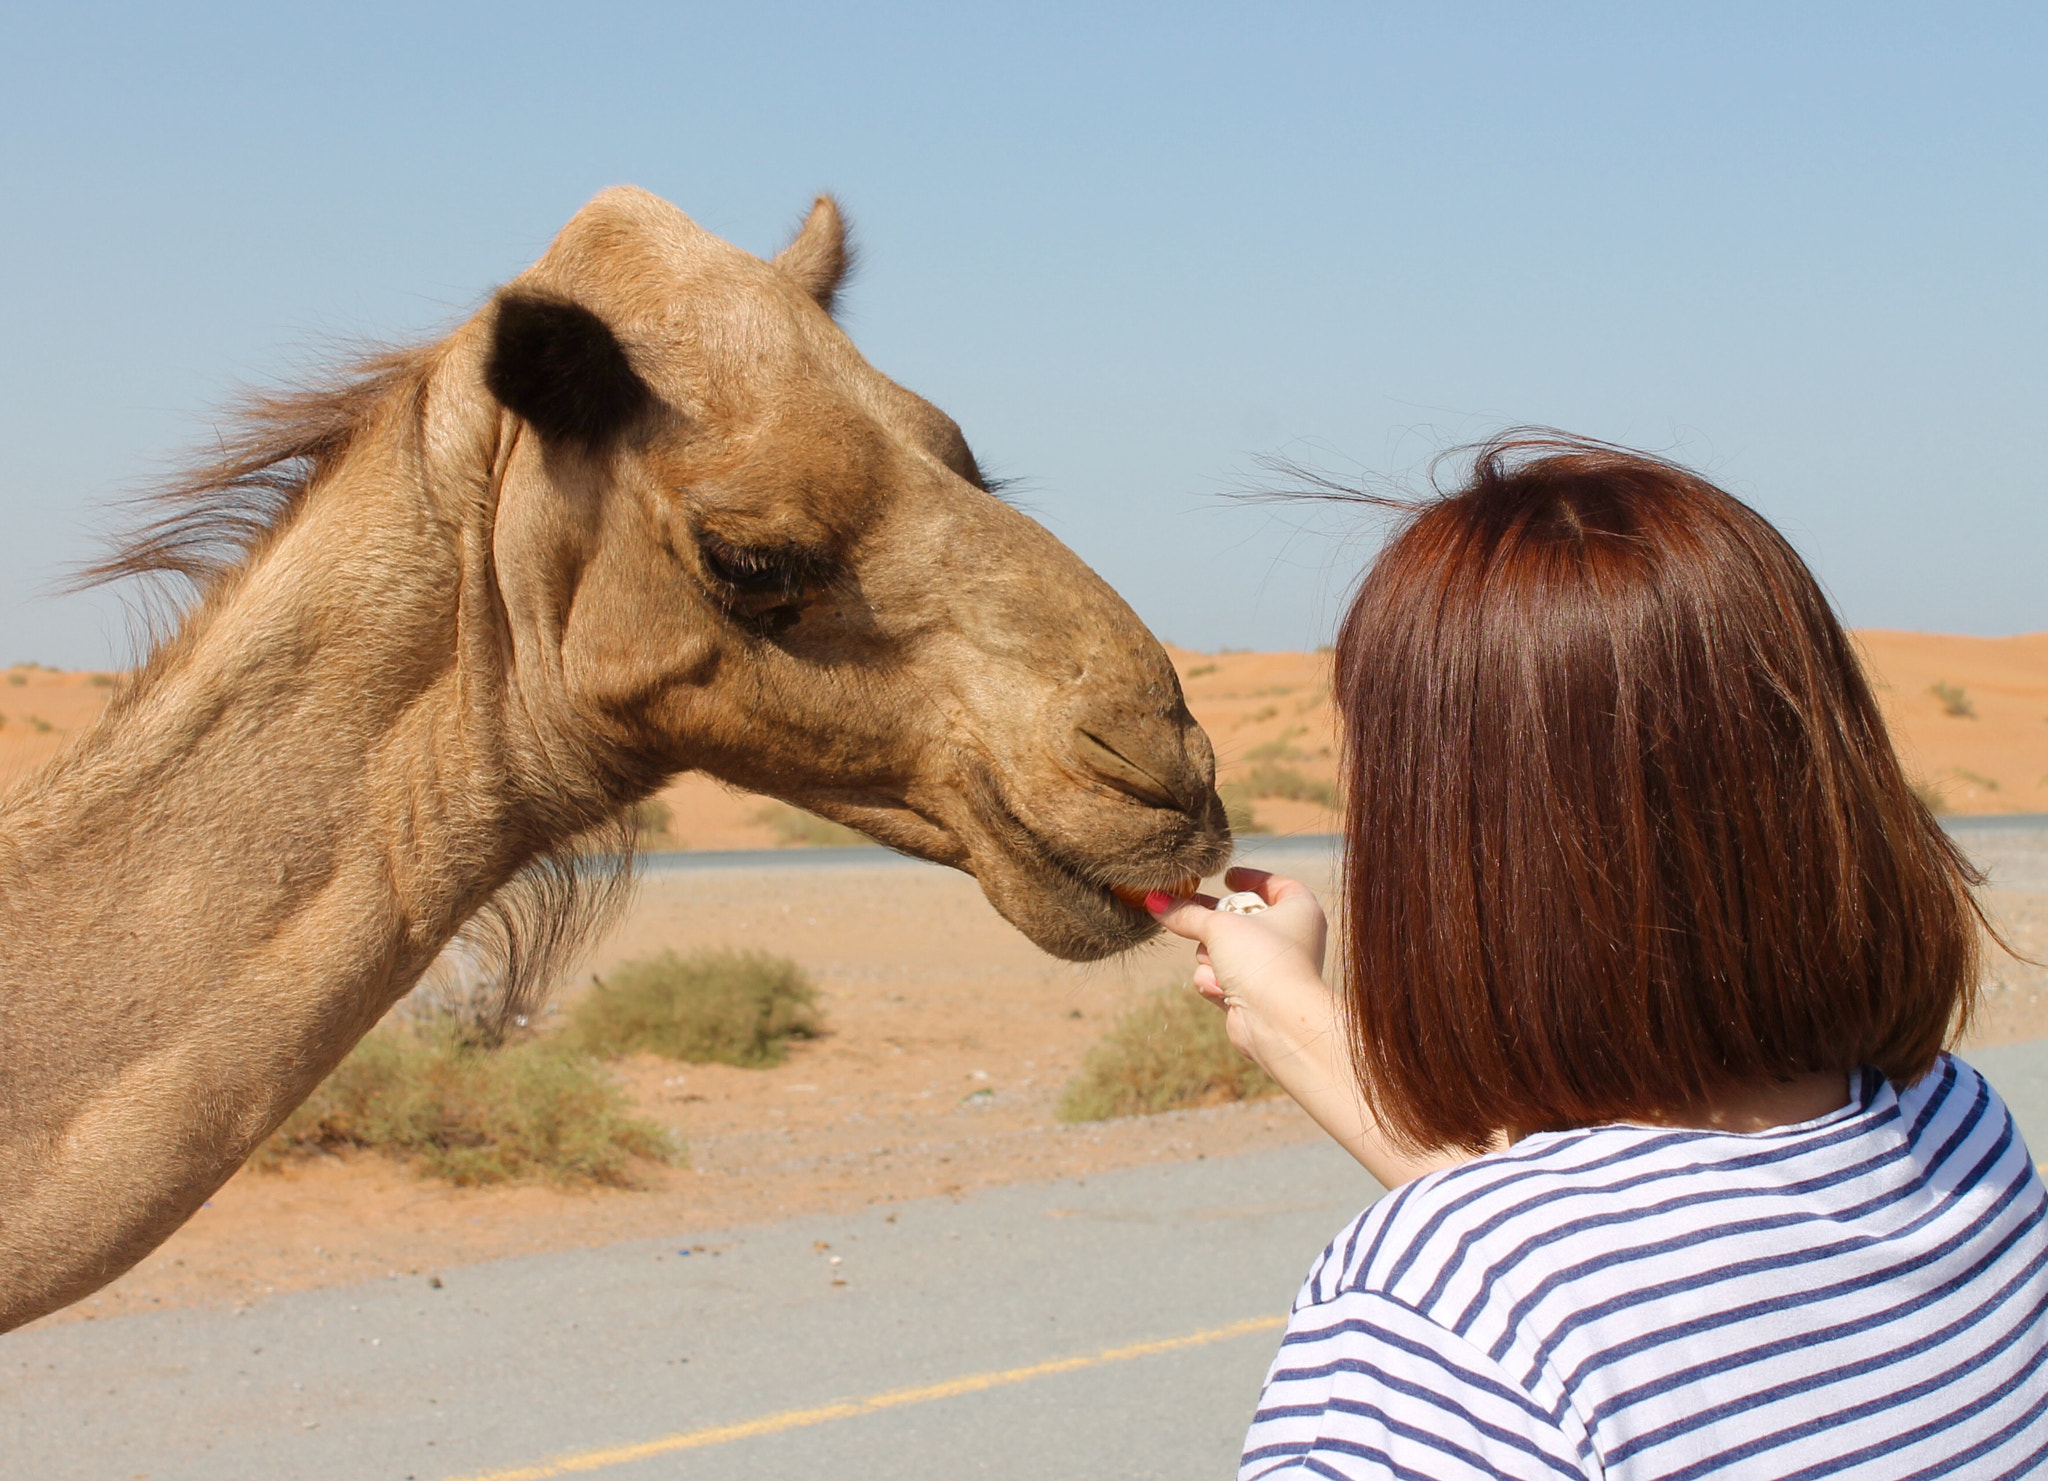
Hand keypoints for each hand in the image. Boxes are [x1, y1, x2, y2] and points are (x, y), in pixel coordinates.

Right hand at [1148, 867, 1331, 1078]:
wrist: (1276, 1020)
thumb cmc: (1261, 959)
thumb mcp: (1218, 926)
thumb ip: (1186, 913)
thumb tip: (1154, 901)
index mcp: (1299, 909)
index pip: (1275, 885)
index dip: (1250, 879)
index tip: (1226, 877)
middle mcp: (1291, 938)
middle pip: (1241, 919)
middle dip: (1216, 924)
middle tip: (1191, 913)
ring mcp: (1273, 968)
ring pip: (1225, 950)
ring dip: (1211, 958)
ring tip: (1219, 966)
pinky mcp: (1255, 994)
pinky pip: (1222, 977)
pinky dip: (1216, 982)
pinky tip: (1222, 990)